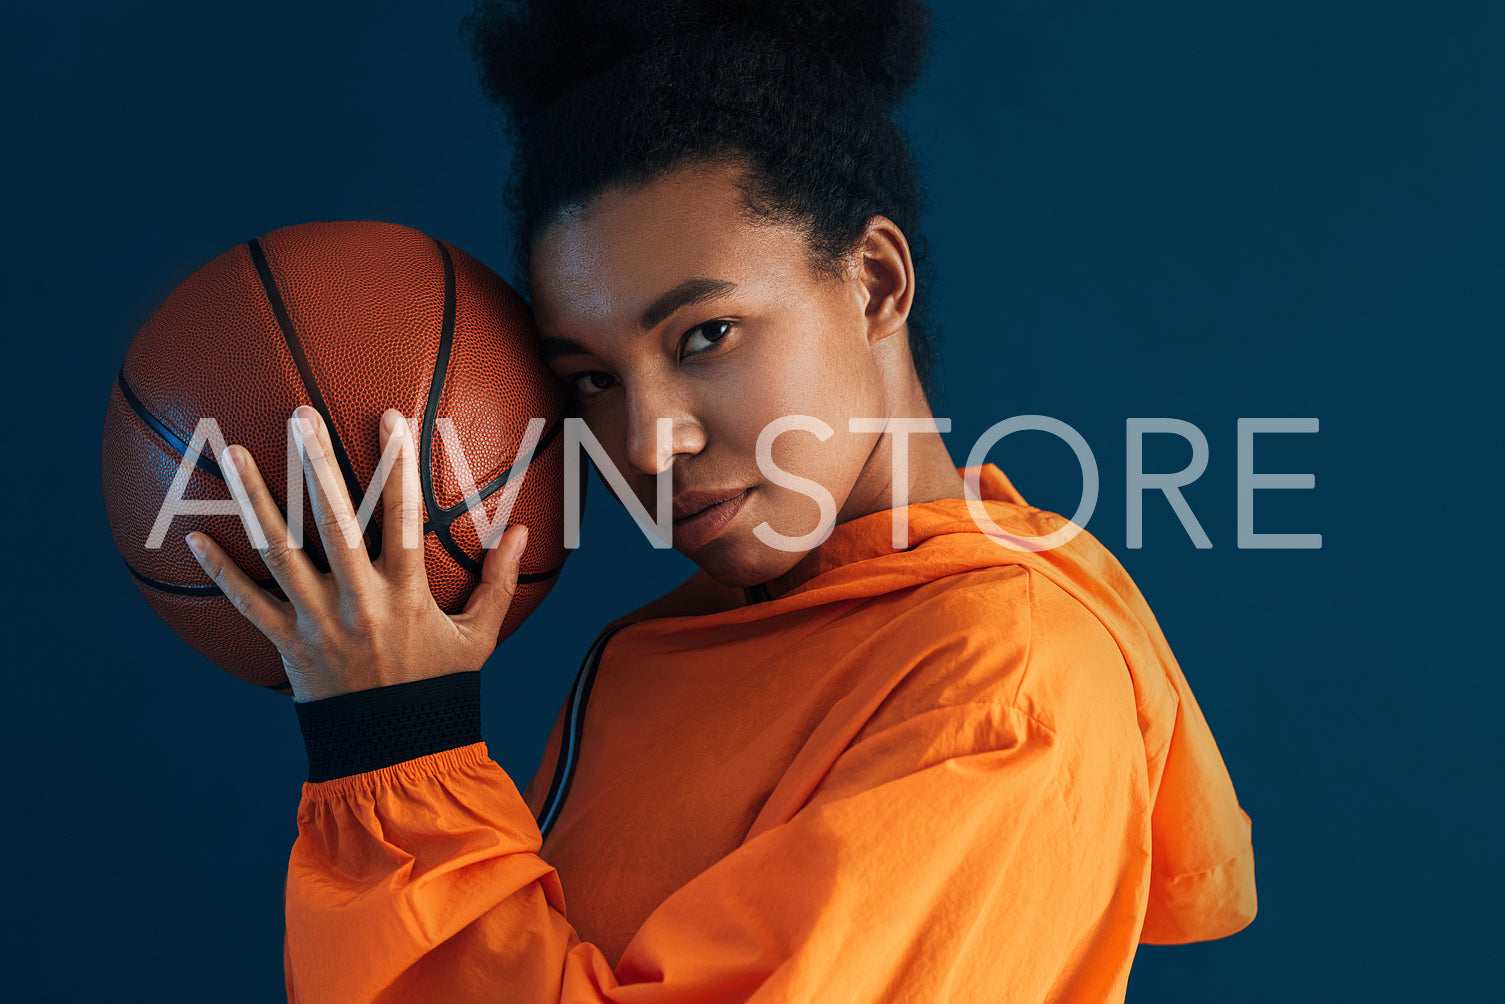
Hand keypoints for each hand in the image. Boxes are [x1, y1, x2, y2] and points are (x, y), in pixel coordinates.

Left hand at [185, 404, 528, 701]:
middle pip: (334, 524)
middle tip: (301, 416)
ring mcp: (318, 623)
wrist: (394, 750)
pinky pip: (248, 603)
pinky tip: (193, 535)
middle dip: (318, 467)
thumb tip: (525, 531)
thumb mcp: (481, 636)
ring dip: (257, 499)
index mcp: (407, 595)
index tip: (391, 418)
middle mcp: (360, 603)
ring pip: (281, 552)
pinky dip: (221, 571)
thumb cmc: (439, 687)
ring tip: (236, 450)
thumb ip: (500, 582)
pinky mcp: (287, 644)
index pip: (406, 520)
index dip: (399, 468)